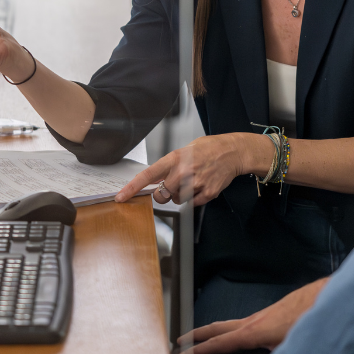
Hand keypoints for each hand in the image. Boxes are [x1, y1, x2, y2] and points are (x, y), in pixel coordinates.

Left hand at [115, 133, 263, 205]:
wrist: (233, 151)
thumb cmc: (208, 149)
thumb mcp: (185, 150)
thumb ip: (170, 165)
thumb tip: (154, 181)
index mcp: (174, 158)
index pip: (148, 175)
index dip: (132, 187)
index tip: (121, 196)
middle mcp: (183, 171)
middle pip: (161, 195)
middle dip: (162, 194)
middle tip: (171, 186)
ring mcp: (196, 183)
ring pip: (176, 200)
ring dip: (179, 195)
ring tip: (192, 181)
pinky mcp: (208, 193)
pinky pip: (192, 204)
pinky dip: (194, 198)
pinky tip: (201, 185)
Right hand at [176, 277, 329, 353]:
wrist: (325, 297)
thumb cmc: (311, 318)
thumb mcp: (291, 348)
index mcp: (254, 331)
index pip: (219, 343)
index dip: (198, 351)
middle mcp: (254, 321)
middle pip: (218, 328)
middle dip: (198, 335)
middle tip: (181, 342)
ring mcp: (262, 316)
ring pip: (231, 324)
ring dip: (215, 331)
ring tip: (205, 339)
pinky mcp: (272, 314)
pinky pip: (244, 323)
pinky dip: (232, 329)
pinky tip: (239, 335)